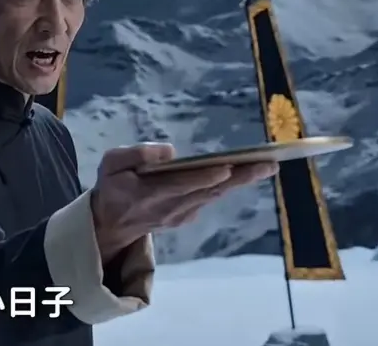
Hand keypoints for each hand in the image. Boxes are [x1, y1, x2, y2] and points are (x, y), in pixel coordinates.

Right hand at [89, 143, 278, 261]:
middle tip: (268, 165)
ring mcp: (180, 215)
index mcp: (148, 194)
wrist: (110, 226)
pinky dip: (229, 186)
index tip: (226, 169)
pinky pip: (209, 198)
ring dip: (242, 181)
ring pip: (214, 195)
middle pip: (209, 190)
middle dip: (239, 177)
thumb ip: (136, 155)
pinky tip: (249, 172)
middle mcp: (170, 208)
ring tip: (268, 165)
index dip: (203, 178)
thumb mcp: (109, 164)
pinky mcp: (186, 217)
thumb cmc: (111, 187)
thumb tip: (170, 152)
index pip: (180, 185)